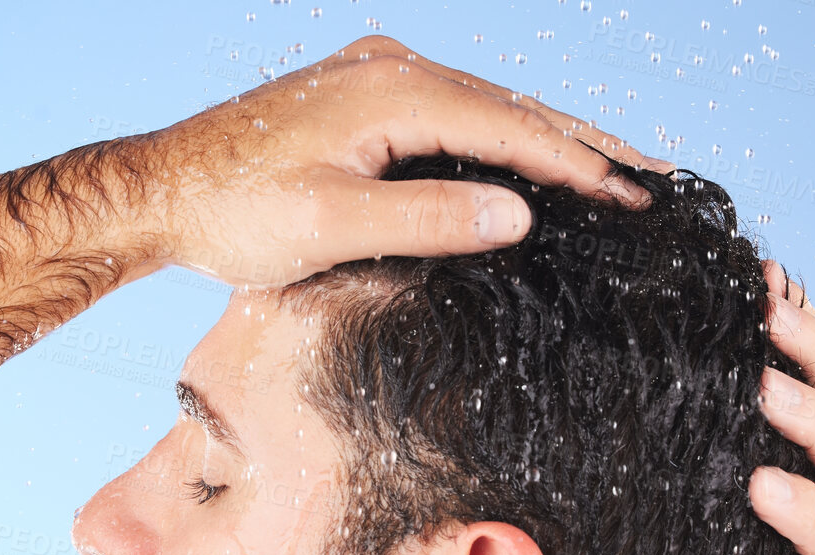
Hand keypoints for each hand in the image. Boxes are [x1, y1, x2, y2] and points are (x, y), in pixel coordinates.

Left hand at [138, 35, 666, 287]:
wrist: (160, 191)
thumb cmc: (233, 213)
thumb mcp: (331, 226)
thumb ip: (427, 219)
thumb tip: (520, 216)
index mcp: (395, 91)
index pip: (514, 128)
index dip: (580, 167)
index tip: (637, 198)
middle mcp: (392, 67)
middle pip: (512, 105)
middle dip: (584, 144)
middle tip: (654, 178)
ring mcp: (374, 76)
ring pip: (484, 105)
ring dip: (545, 138)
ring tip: (609, 168)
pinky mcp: (358, 97)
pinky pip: (450, 111)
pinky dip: (497, 135)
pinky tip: (521, 160)